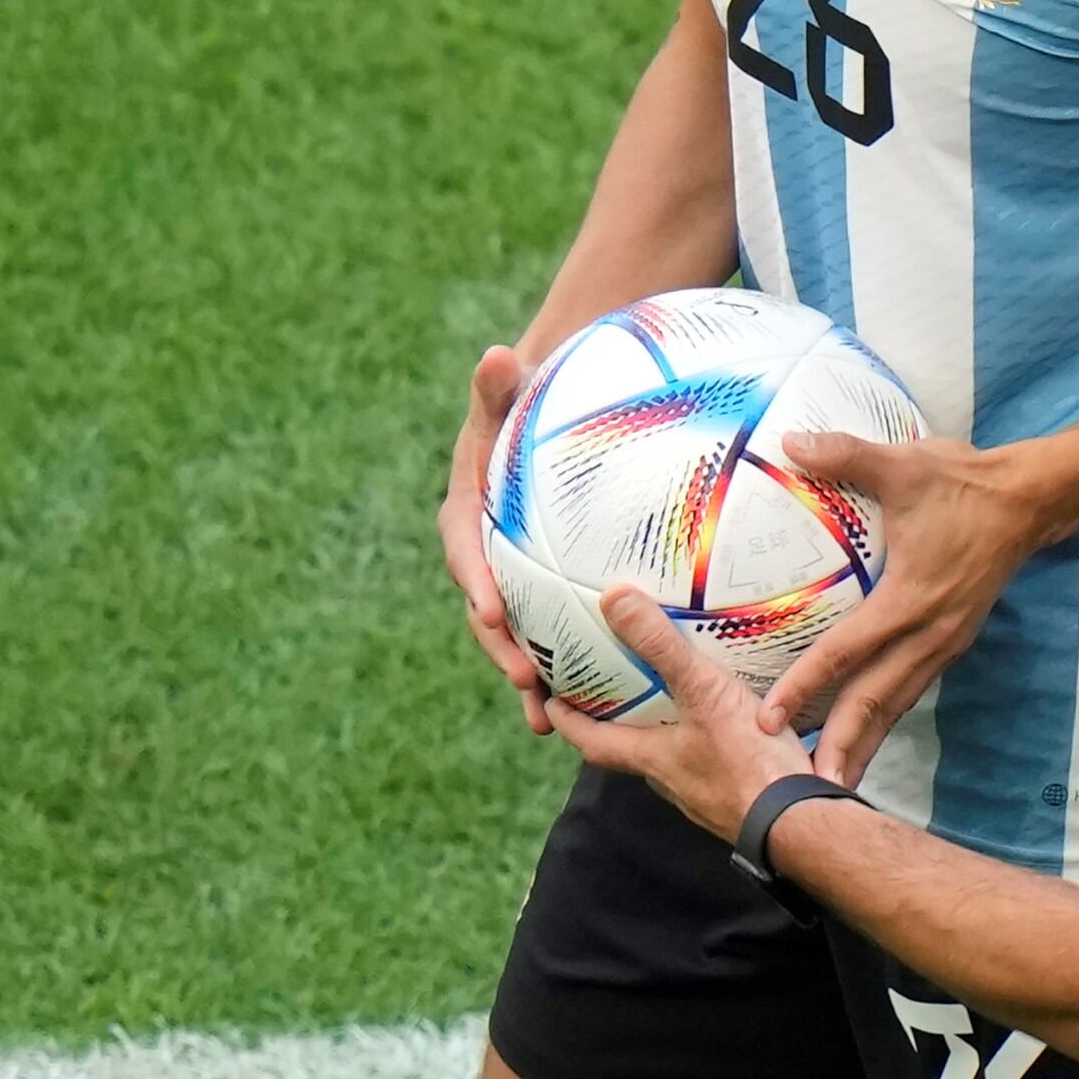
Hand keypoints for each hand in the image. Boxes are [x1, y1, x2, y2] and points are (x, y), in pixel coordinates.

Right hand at [441, 345, 551, 736]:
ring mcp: (519, 578)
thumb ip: (501, 384)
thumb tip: (497, 356)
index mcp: (470, 516)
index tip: (492, 611)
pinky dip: (577, 669)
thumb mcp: (516, 389)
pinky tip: (611, 708)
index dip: (476, 585)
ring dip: (533, 681)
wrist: (552, 417)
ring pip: (521, 636)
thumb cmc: (534, 398)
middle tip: (527, 684)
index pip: (467, 554)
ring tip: (553, 723)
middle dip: (503, 652)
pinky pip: (562, 633)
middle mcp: (488, 555)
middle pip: (489, 612)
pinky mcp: (551, 590)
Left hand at [542, 588, 815, 839]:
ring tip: (671, 695)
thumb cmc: (748, 763)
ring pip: (671, 756)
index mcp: (650, 758)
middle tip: (610, 688)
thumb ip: (661, 647)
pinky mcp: (736, 795)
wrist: (798, 823)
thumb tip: (614, 600)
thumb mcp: (703, 693)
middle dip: (616, 720)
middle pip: (628, 748)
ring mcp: (703, 792)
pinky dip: (707, 740)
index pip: (590, 739)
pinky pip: (711, 762)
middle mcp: (669, 779)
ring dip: (664, 730)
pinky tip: (728, 720)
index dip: (567, 718)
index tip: (548, 699)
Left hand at [757, 431, 1065, 783]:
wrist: (1031, 500)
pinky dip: (883, 716)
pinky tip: (862, 734)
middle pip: (876, 701)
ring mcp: (944, 643)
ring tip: (832, 782)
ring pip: (897, 703)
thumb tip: (788, 443)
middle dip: (839, 743)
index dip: (805, 686)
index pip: (848, 652)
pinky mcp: (950, 641)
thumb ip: (845, 455)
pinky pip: (910, 688)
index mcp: (912, 600)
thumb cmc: (965, 483)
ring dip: (863, 741)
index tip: (770, 719)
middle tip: (803, 785)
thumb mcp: (906, 463)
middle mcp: (929, 634)